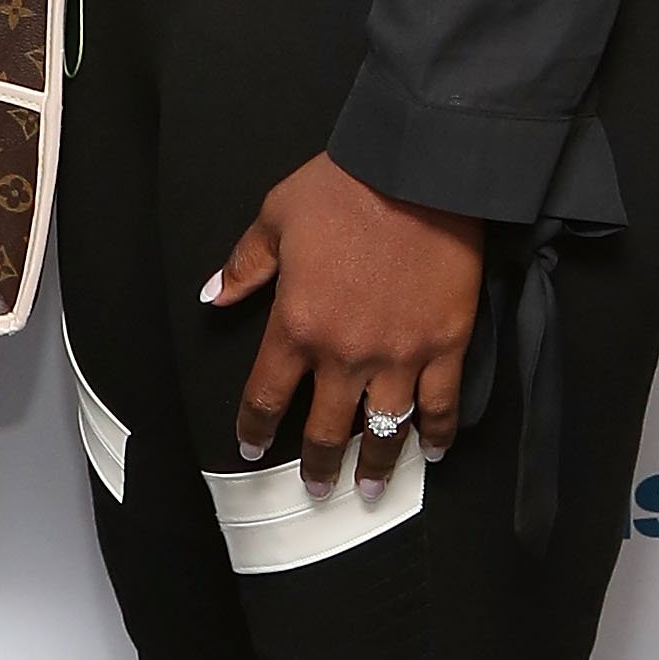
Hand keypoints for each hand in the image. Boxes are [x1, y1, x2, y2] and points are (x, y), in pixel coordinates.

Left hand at [206, 153, 482, 500]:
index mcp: (296, 323)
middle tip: (315, 486)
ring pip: (383, 431)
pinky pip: (441, 407)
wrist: (415, 170)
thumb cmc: (342, 188)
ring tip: (369, 489)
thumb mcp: (276, 217)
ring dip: (374, 467)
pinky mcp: (445, 346)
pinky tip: (431, 453)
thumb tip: (212, 296)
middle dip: (316, 465)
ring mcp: (399, 355)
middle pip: (324, 429)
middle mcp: (344, 353)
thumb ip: (245, 265)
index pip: (267, 394)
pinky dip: (437, 436)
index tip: (250, 446)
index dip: (255, 427)